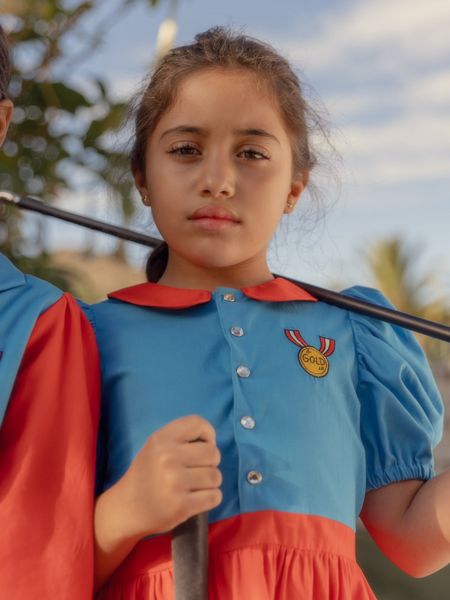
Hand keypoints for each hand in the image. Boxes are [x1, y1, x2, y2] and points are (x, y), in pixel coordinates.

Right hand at [113, 415, 221, 539]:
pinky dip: (211, 498)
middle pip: (213, 453)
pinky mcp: (181, 506)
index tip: (202, 446)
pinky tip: (197, 499)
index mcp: (161, 439)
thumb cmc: (147, 475)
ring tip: (194, 485)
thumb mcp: (156, 447)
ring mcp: (174, 482)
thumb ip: (180, 439)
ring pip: (216, 476)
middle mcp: (167, 458)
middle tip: (197, 470)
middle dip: (210, 462)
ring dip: (210, 482)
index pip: (198, 423)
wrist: (125, 509)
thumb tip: (211, 442)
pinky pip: (215, 496)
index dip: (208, 435)